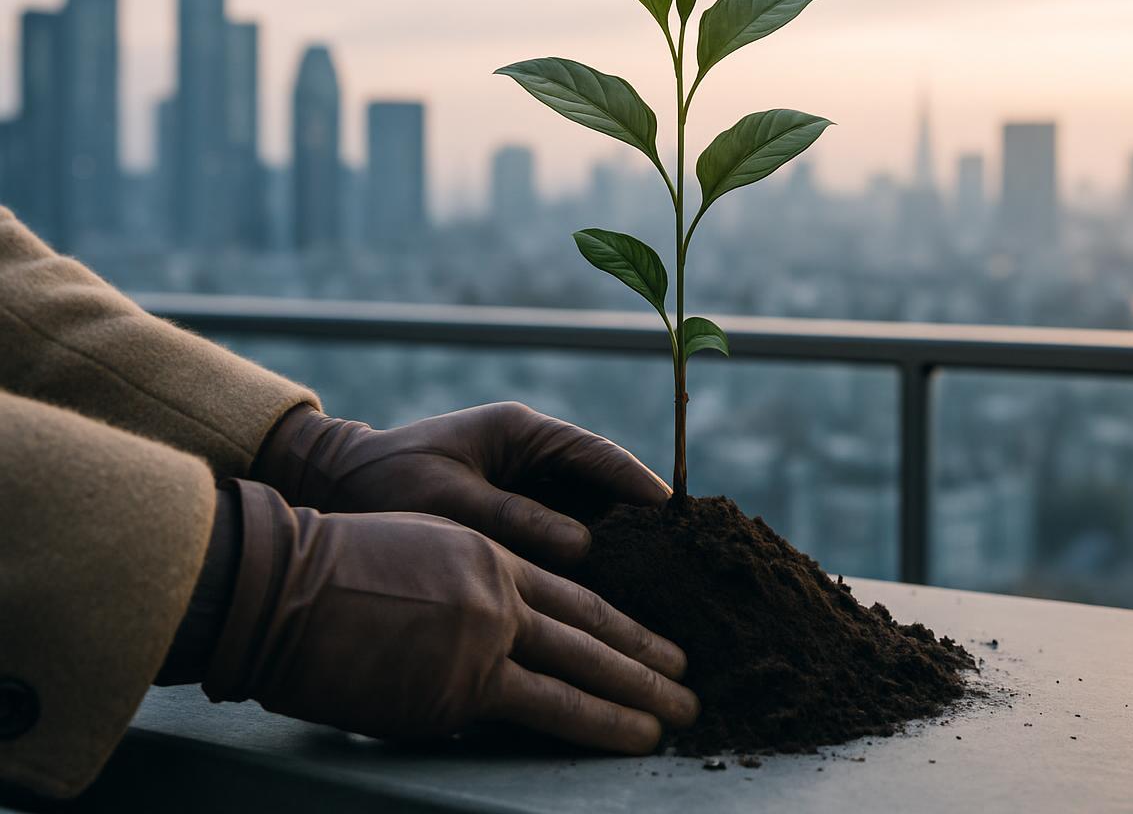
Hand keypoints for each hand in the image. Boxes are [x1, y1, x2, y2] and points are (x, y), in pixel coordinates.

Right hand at [205, 480, 696, 750]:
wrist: (283, 588)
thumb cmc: (327, 576)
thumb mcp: (417, 555)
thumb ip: (466, 590)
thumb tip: (495, 638)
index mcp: (488, 558)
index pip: (573, 595)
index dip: (619, 621)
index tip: (652, 642)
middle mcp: (501, 593)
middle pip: (594, 630)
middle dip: (646, 659)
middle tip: (689, 681)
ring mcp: (487, 637)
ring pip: (586, 669)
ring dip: (640, 696)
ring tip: (679, 714)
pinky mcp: (464, 685)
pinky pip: (548, 708)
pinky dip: (599, 725)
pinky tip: (633, 736)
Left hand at [253, 402, 667, 565]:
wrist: (331, 484)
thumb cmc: (384, 482)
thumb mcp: (450, 500)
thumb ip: (515, 520)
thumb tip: (584, 546)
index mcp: (521, 431)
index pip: (598, 454)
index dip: (640, 484)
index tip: (676, 513)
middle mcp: (531, 453)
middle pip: (602, 484)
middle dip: (640, 517)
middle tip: (682, 554)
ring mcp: (523, 481)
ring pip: (587, 510)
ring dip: (616, 541)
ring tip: (657, 578)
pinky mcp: (512, 510)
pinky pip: (560, 532)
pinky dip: (584, 558)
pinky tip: (604, 593)